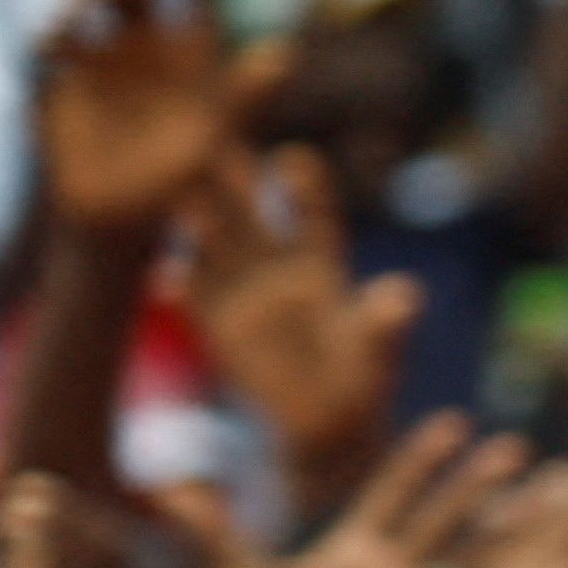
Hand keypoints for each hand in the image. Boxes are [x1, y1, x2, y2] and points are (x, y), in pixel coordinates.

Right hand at [35, 0, 261, 234]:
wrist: (126, 219)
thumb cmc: (183, 180)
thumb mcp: (219, 135)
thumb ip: (247, 94)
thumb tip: (283, 54)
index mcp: (185, 49)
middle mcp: (141, 44)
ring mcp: (98, 61)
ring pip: (82, 7)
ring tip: (76, 14)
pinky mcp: (62, 84)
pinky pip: (49, 48)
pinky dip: (45, 38)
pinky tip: (47, 46)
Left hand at [175, 412, 523, 567]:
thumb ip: (216, 534)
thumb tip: (170, 486)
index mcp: (348, 550)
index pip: (392, 494)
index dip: (420, 462)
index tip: (453, 424)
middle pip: (440, 518)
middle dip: (475, 484)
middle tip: (514, 448)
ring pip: (465, 564)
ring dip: (501, 536)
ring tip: (542, 505)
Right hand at [177, 148, 421, 510]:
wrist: (326, 423)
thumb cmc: (363, 376)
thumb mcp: (379, 350)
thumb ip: (386, 321)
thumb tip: (404, 297)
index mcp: (323, 258)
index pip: (313, 210)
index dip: (305, 184)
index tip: (293, 159)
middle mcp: (276, 262)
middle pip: (252, 210)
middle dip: (234, 178)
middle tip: (216, 143)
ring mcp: (241, 288)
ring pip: (214, 243)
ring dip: (197, 222)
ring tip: (183, 202)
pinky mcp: (215, 322)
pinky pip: (193, 297)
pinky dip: (179, 287)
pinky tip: (163, 279)